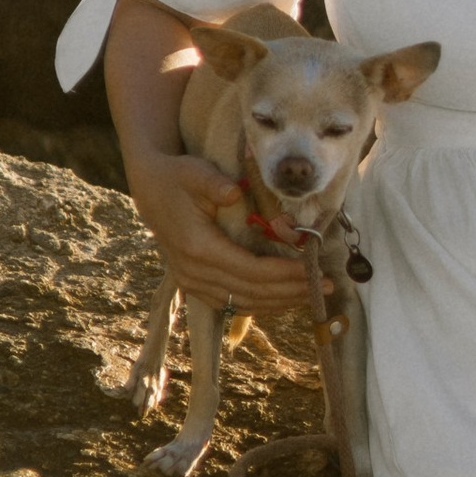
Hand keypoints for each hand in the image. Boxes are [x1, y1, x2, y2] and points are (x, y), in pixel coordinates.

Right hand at [125, 152, 321, 314]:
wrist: (149, 188)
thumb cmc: (177, 177)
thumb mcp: (194, 172)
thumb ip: (214, 184)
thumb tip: (235, 194)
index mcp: (198, 248)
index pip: (250, 271)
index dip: (284, 274)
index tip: (313, 270)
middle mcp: (193, 273)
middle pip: (251, 292)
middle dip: (291, 290)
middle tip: (326, 286)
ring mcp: (192, 283)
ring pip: (243, 303)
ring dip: (280, 301)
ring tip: (313, 294)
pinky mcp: (195, 285)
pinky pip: (232, 302)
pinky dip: (261, 302)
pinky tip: (285, 297)